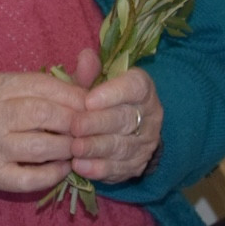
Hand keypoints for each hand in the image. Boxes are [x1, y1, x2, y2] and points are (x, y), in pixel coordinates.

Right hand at [0, 53, 98, 194]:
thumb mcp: (12, 90)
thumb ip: (56, 80)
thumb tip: (91, 57)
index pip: (42, 84)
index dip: (74, 95)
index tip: (90, 106)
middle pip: (43, 114)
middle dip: (74, 122)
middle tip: (87, 129)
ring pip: (40, 147)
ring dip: (68, 149)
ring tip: (76, 148)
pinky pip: (31, 178)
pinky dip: (54, 174)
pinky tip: (62, 168)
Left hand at [68, 65, 162, 183]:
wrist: (123, 131)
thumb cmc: (101, 101)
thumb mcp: (94, 84)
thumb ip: (90, 72)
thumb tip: (86, 56)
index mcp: (142, 89)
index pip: (134, 87)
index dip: (112, 93)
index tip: (88, 100)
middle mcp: (149, 115)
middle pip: (125, 119)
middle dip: (98, 123)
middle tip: (75, 126)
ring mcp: (144, 142)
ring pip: (122, 146)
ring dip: (97, 148)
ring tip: (75, 149)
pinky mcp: (136, 165)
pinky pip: (119, 169)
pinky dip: (99, 169)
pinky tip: (81, 167)